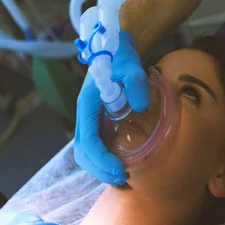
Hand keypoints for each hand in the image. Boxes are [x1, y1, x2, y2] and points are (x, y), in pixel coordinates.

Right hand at [74, 30, 148, 184]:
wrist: (116, 45)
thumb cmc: (120, 55)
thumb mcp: (130, 64)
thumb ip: (135, 82)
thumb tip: (142, 106)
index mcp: (87, 105)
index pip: (88, 140)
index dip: (101, 159)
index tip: (120, 169)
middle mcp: (85, 114)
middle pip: (82, 152)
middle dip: (99, 169)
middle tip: (122, 179)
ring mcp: (90, 118)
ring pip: (86, 152)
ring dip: (100, 167)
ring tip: (121, 176)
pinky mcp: (98, 119)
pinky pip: (95, 145)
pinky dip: (103, 159)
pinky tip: (120, 163)